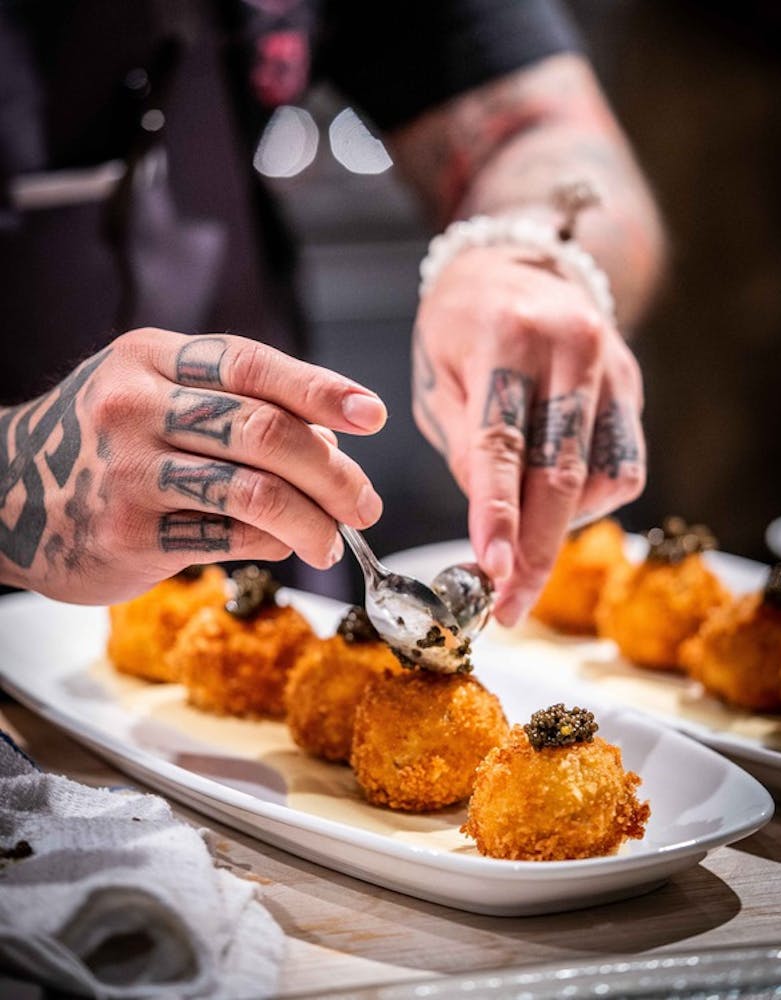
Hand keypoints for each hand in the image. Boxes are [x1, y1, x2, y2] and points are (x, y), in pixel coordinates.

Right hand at [0, 328, 386, 603]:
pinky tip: (286, 546)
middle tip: (365, 501)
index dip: (321, 390)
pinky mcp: (127, 533)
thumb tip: (328, 442)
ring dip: (313, 521)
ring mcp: (128, 472)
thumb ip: (234, 407)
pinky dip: (272, 544)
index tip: (371, 414)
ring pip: (253, 493)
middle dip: (332, 472)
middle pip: (263, 432)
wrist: (6, 492)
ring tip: (335, 539)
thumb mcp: (153, 395)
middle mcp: (137, 406)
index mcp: (152, 359)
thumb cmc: (100, 440)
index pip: (254, 366)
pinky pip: (226, 539)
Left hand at [412, 246, 644, 625]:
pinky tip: (556, 495)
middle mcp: (572, 350)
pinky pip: (624, 463)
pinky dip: (591, 497)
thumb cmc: (462, 325)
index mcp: (508, 339)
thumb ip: (464, 446)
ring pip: (603, 476)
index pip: (502, 443)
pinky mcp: (632, 386)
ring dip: (563, 523)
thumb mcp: (438, 376)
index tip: (491, 572)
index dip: (496, 515)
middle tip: (511, 606)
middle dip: (538, 550)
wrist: (518, 263)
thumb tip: (494, 525)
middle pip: (563, 472)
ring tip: (524, 527)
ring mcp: (612, 368)